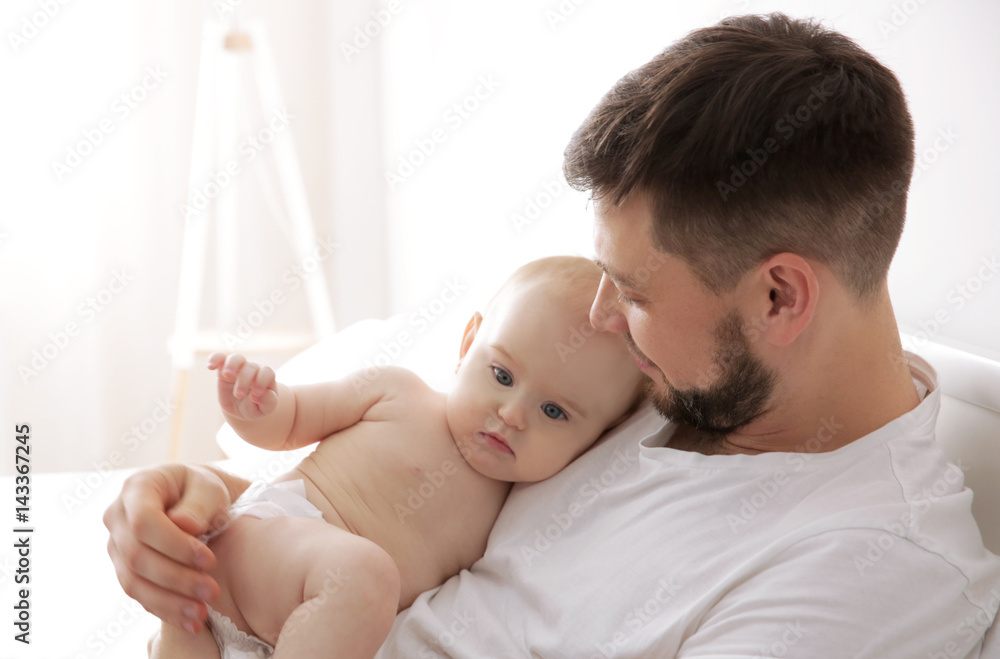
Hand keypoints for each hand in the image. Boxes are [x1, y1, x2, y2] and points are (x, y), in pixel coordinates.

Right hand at [104, 464, 231, 632]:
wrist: (197, 502)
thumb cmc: (204, 490)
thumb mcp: (209, 488)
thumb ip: (199, 504)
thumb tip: (183, 525)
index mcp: (137, 488)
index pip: (144, 522)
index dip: (174, 545)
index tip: (209, 560)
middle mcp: (117, 517)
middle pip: (137, 556)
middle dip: (177, 578)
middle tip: (212, 592)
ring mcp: (117, 545)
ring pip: (133, 582)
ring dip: (169, 601)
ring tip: (202, 613)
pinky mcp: (125, 568)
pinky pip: (139, 594)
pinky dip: (165, 609)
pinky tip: (190, 622)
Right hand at [207, 352, 278, 420]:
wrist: (242, 408)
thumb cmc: (256, 407)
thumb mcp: (265, 408)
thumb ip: (268, 402)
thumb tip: (259, 395)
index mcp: (266, 377)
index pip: (267, 372)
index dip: (262, 381)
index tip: (256, 394)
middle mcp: (254, 369)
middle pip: (251, 367)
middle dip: (244, 380)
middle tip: (238, 395)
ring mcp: (238, 368)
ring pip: (237, 358)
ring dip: (232, 365)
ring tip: (227, 375)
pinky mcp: (223, 369)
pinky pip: (219, 358)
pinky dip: (215, 358)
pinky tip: (210, 366)